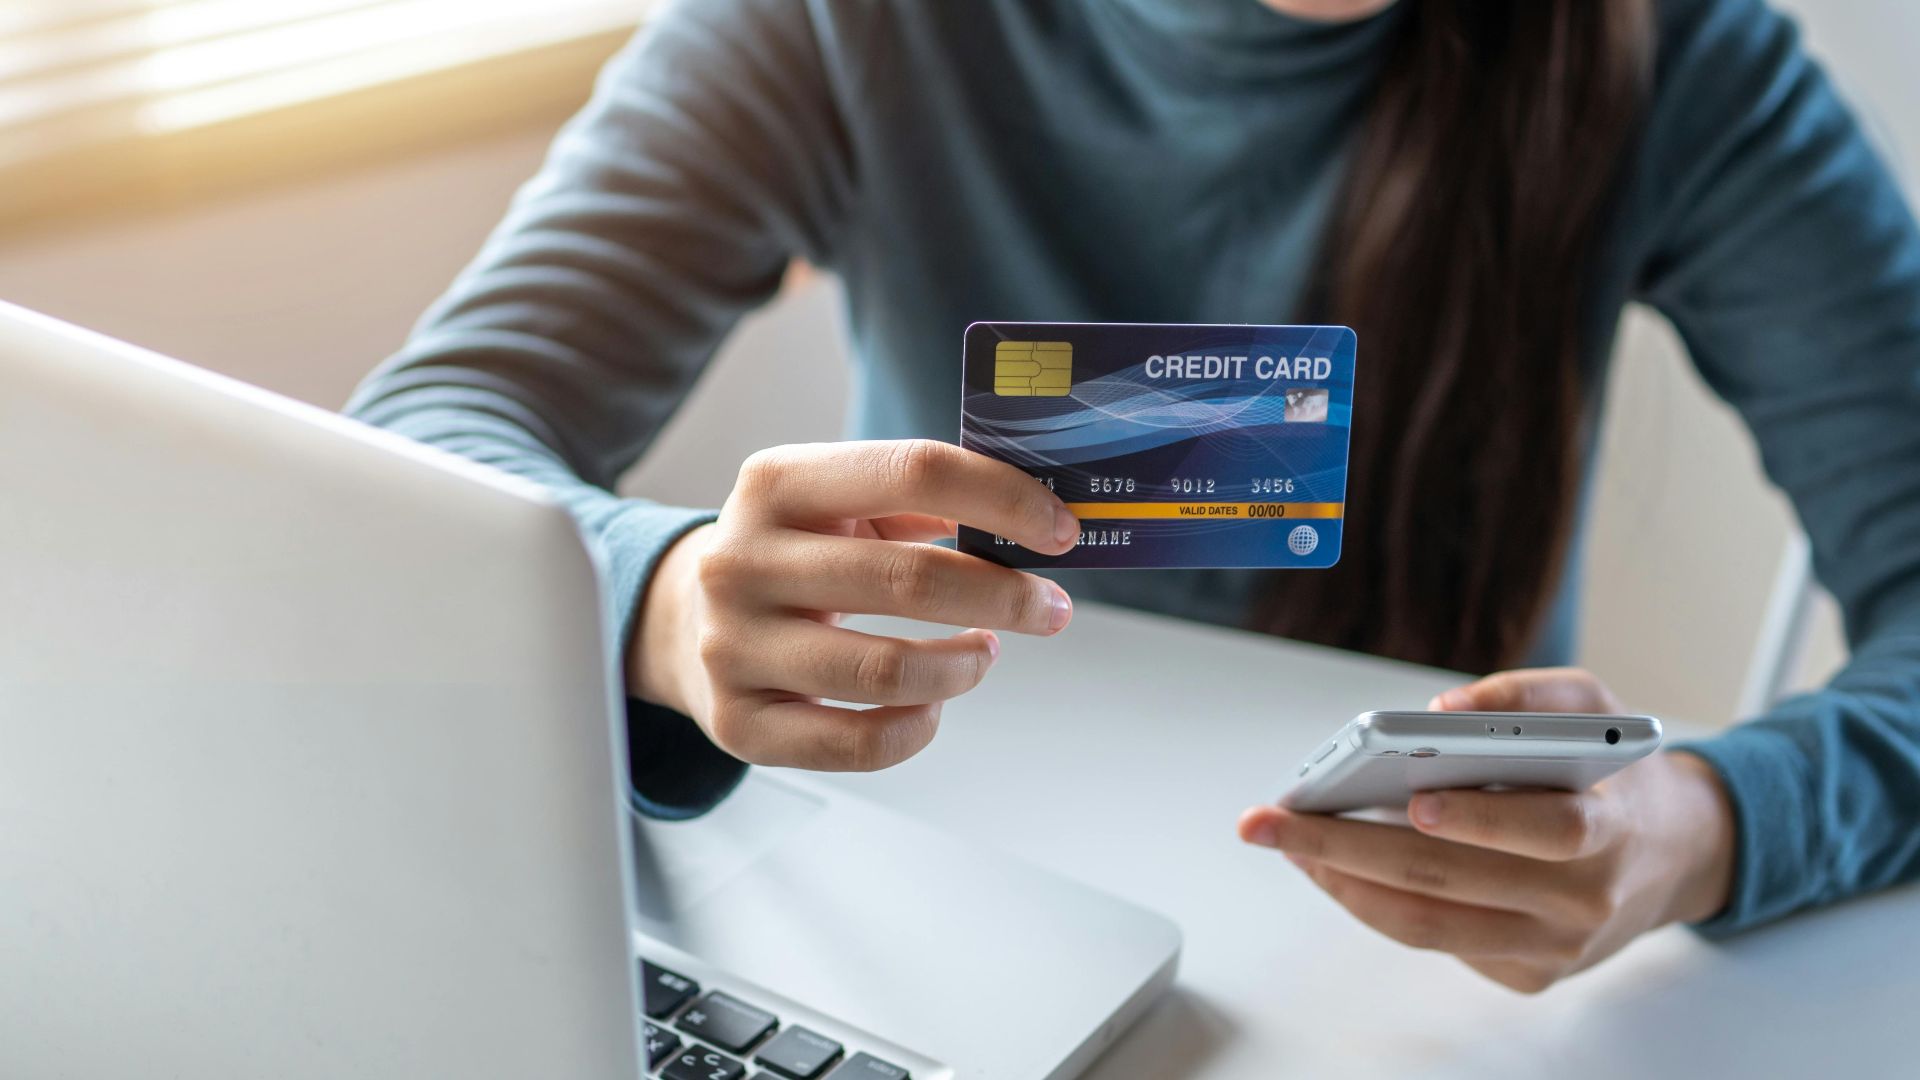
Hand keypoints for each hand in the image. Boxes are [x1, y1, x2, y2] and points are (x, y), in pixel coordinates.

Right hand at [630, 439, 1077, 771]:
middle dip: (1006, 596)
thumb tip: (1038, 523)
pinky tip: (933, 704)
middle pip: (909, 578)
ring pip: (885, 672)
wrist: (686, 622)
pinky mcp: (738, 724)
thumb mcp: (837, 503)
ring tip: (985, 653)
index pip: (912, 471)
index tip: (1061, 530)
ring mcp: (733, 647)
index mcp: (775, 482)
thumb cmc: (797, 555)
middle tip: (1052, 608)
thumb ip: (923, 500)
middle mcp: (742, 561)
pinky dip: (916, 727)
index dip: (1003, 499)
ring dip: (963, 666)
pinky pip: (855, 743)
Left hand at [1238, 667, 1736, 992]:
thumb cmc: (1616, 773)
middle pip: (1449, 881)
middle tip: (1270, 822)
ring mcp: (1553, 947)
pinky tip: (1335, 866)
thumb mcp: (1597, 708)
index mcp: (1609, 827)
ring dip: (1343, 883)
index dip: (1482, 819)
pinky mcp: (1529, 974)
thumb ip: (1527, 696)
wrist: (1679, 854)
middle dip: (1345, 848)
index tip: (1414, 801)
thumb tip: (1442, 710)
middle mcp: (1582, 900)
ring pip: (1428, 925)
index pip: (1548, 830)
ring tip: (1286, 844)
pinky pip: (1437, 941)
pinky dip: (1376, 904)